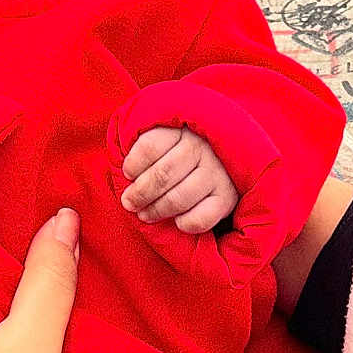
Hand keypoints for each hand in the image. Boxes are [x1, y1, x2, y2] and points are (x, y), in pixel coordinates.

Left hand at [119, 124, 237, 233]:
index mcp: (183, 129)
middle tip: (129, 202)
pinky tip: (176, 220)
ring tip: (144, 214)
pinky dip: (184, 223)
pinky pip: (200, 218)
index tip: (127, 174)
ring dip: (156, 210)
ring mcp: (218, 174)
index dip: (133, 164)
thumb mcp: (170, 134)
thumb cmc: (186, 147)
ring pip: (178, 198)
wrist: (229, 156)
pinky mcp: (227, 198)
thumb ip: (147, 145)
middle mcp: (203, 148)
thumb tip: (123, 171)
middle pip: (162, 175)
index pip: (150, 146)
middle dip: (140, 193)